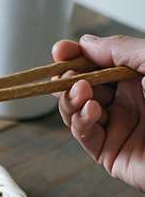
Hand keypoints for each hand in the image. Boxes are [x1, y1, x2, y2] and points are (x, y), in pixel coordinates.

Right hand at [52, 35, 144, 190]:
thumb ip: (120, 49)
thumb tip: (86, 43)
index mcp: (138, 78)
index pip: (97, 65)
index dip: (76, 57)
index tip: (60, 51)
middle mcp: (126, 102)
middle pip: (81, 88)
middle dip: (67, 80)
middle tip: (63, 75)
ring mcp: (116, 128)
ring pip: (76, 112)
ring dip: (71, 100)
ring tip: (81, 92)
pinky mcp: (109, 153)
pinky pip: (84, 135)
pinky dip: (80, 121)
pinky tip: (90, 110)